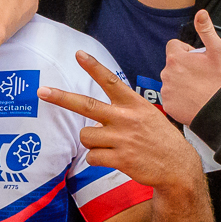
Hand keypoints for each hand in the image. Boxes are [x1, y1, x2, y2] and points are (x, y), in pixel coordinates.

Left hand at [39, 52, 203, 193]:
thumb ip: (123, 109)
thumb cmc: (159, 139)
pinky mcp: (120, 159)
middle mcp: (126, 118)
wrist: (178, 166)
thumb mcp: (148, 114)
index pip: (111, 81)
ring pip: (85, 136)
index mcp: (134, 104)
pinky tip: (114, 159)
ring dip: (92, 142)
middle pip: (86, 105)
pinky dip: (98, 159)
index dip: (94, 67)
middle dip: (61, 97)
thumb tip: (95, 115)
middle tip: (42, 91)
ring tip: (110, 145)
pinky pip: (92, 157)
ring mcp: (123, 139)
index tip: (78, 54)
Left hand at [160, 10, 220, 127]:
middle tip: (201, 75)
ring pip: (171, 80)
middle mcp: (166, 73)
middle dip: (184, 67)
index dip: (186, 51)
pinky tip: (193, 99)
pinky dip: (180, 97)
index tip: (198, 59)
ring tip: (198, 88)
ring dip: (181, 82)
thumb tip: (201, 13)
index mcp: (176, 58)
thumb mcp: (218, 52)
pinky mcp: (167, 105)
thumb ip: (206, 30)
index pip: (173, 46)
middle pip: (172, 64)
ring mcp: (166, 90)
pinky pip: (171, 97)